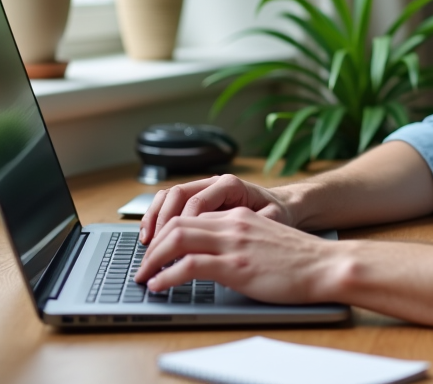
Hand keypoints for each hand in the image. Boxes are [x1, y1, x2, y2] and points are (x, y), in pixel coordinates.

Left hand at [133, 208, 341, 303]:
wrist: (325, 264)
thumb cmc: (300, 259)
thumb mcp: (264, 239)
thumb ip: (239, 239)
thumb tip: (213, 255)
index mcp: (238, 215)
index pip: (189, 215)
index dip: (165, 232)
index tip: (155, 250)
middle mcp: (232, 223)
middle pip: (176, 222)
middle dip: (152, 244)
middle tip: (143, 264)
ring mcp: (233, 242)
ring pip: (176, 238)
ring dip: (153, 259)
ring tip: (144, 276)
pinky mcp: (236, 265)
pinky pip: (189, 264)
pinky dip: (167, 275)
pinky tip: (160, 285)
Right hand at [139, 175, 295, 243]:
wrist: (285, 206)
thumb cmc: (279, 215)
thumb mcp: (272, 221)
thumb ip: (253, 226)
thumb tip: (235, 240)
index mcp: (231, 185)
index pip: (197, 200)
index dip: (182, 224)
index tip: (173, 248)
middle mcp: (214, 183)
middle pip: (177, 195)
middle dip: (161, 223)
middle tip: (153, 251)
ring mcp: (204, 189)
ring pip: (169, 196)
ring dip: (154, 219)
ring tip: (147, 244)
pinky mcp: (198, 200)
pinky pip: (170, 204)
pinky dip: (157, 218)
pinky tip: (151, 237)